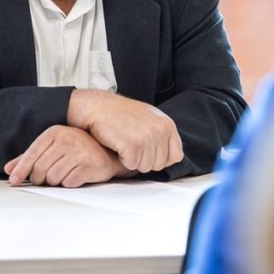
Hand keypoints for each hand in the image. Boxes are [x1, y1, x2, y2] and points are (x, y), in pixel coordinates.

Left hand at [4, 125, 131, 187]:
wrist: (108, 153)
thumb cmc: (77, 151)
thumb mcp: (52, 149)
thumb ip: (30, 157)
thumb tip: (9, 169)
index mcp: (55, 132)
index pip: (32, 154)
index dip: (21, 170)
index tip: (13, 181)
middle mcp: (66, 139)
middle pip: (40, 168)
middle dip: (40, 179)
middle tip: (46, 179)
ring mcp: (78, 151)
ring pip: (53, 178)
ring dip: (56, 181)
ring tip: (65, 173)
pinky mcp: (88, 165)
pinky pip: (68, 183)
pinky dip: (69, 183)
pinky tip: (76, 176)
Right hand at [67, 90, 183, 172]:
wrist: (98, 106)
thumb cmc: (121, 113)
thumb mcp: (149, 117)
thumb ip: (162, 134)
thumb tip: (174, 156)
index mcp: (167, 124)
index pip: (176, 156)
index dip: (162, 159)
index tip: (148, 153)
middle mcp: (161, 131)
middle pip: (159, 164)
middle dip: (145, 161)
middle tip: (131, 146)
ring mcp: (147, 138)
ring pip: (145, 167)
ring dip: (133, 160)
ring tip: (124, 143)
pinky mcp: (133, 145)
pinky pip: (132, 165)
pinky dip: (123, 160)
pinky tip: (118, 145)